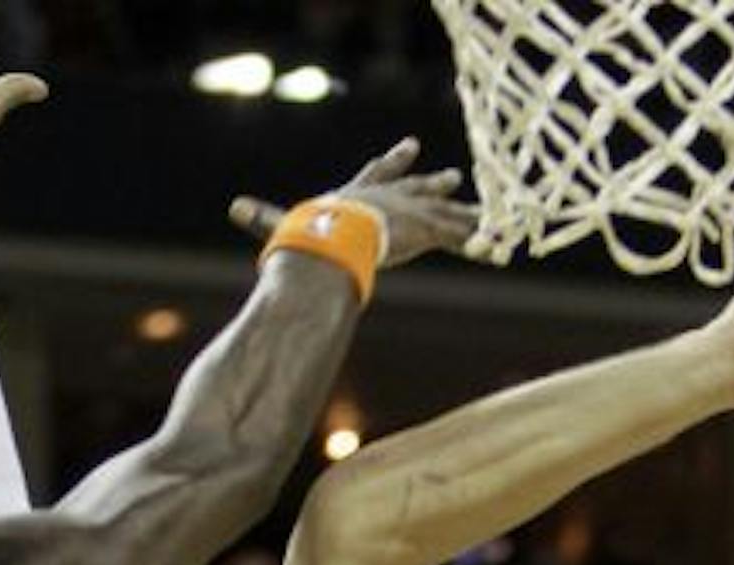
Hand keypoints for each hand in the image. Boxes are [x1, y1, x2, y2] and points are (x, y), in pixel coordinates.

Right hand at [229, 138, 480, 270]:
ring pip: (445, 215)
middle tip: (453, 176)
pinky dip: (479, 246)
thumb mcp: (288, 222)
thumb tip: (233, 208)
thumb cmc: (314, 229)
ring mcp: (411, 213)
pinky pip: (459, 240)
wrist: (338, 232)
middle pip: (419, 189)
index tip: (410, 145)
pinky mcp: (426, 231)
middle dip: (434, 184)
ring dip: (466, 218)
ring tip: (489, 220)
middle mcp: (392, 199)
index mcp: (363, 193)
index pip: (380, 172)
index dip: (395, 161)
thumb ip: (264, 220)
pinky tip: (500, 251)